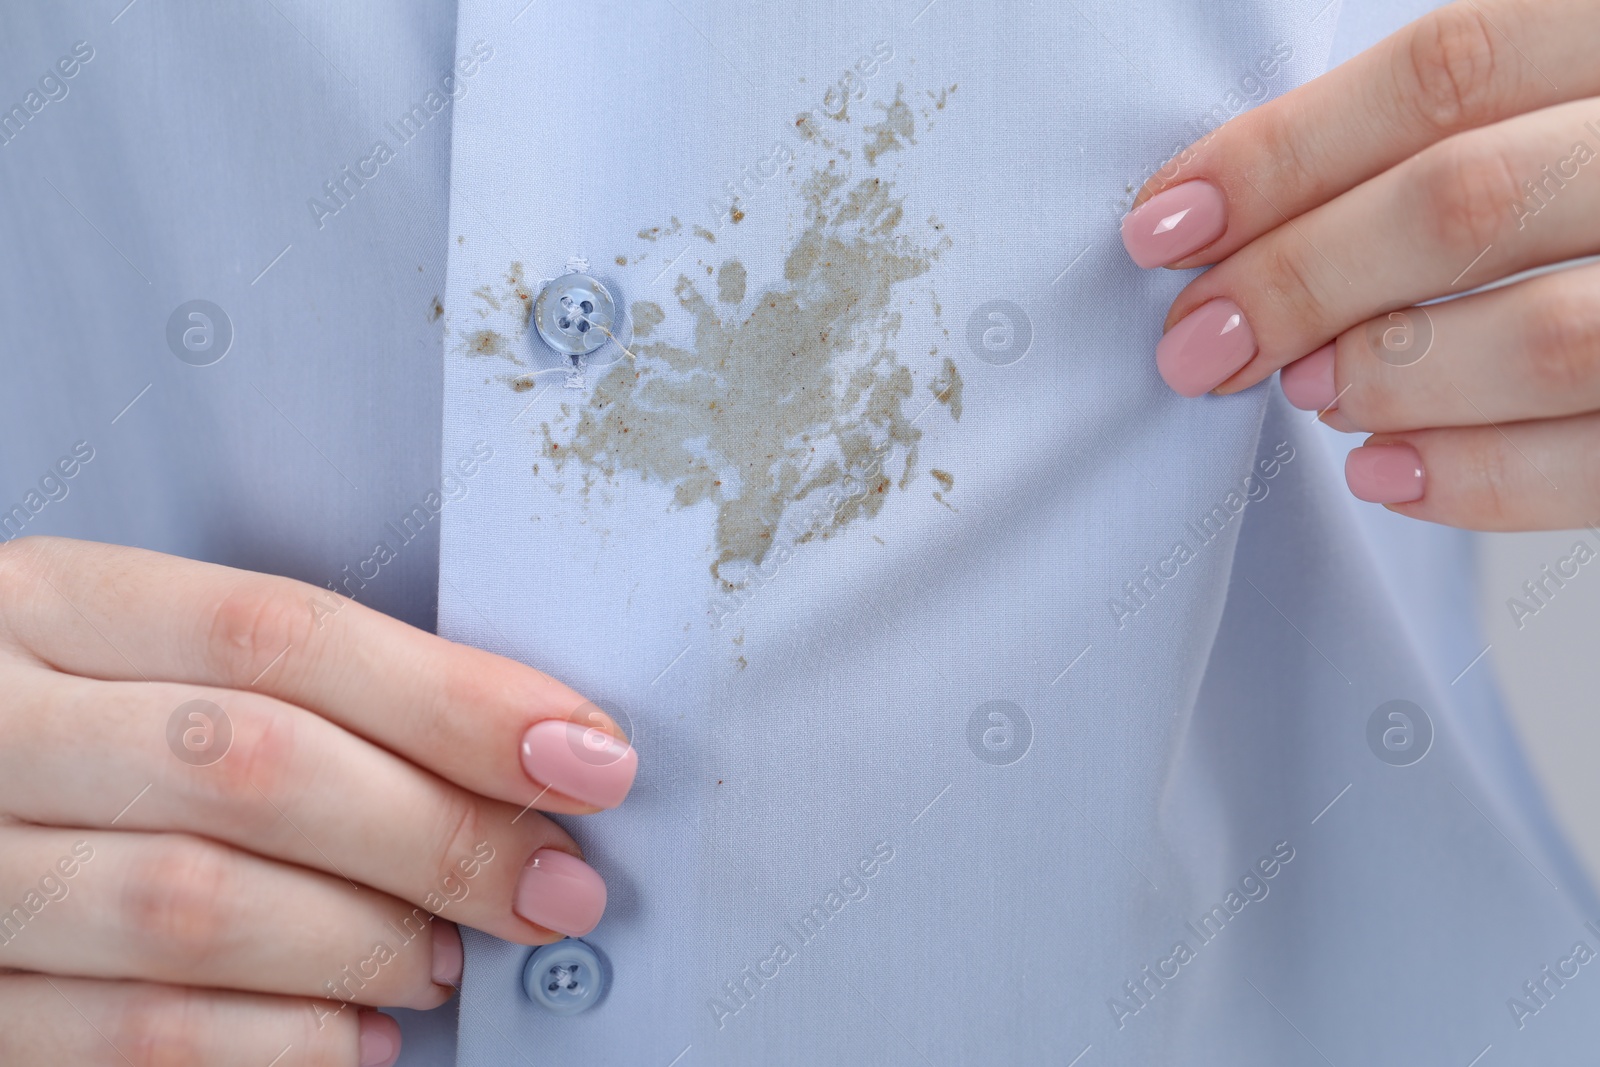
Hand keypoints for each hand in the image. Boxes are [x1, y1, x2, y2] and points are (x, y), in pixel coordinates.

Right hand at [0, 538, 636, 1065]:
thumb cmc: (68, 725)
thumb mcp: (145, 659)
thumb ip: (299, 694)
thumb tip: (517, 760)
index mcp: (52, 604)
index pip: (285, 635)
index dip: (455, 700)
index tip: (582, 752)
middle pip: (256, 766)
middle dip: (440, 833)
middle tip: (553, 881)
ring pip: (196, 908)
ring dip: (368, 942)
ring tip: (451, 959)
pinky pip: (132, 1037)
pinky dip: (277, 1042)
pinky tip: (359, 1034)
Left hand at [1121, 0, 1599, 529]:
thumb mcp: (1569, 99)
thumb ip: (1458, 130)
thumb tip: (1239, 221)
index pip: (1443, 74)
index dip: (1281, 156)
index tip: (1163, 224)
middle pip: (1466, 202)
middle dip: (1298, 282)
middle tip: (1198, 342)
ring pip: (1550, 337)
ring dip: (1390, 376)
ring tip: (1307, 393)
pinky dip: (1480, 480)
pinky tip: (1383, 474)